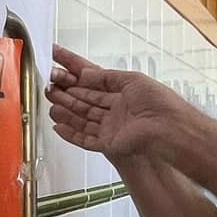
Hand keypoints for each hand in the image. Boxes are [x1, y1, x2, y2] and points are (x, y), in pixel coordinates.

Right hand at [45, 46, 189, 159]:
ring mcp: (111, 129)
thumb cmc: (157, 101)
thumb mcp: (131, 79)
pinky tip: (57, 126)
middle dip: (67, 95)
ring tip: (50, 104)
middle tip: (49, 88)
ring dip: (66, 113)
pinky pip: (85, 139)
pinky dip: (70, 134)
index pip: (94, 87)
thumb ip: (106, 77)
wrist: (167, 126)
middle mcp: (115, 112)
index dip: (76, 81)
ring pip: (82, 120)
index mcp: (122, 96)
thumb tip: (84, 74)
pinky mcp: (108, 144)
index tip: (60, 73)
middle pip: (85, 103)